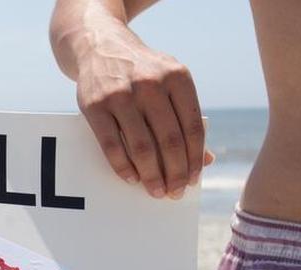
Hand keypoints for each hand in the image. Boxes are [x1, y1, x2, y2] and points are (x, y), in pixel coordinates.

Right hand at [75, 30, 211, 198]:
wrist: (100, 46)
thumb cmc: (142, 72)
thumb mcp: (170, 83)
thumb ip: (186, 117)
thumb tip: (206, 160)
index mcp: (177, 77)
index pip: (192, 128)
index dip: (194, 158)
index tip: (193, 180)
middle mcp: (151, 84)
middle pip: (169, 140)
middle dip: (175, 173)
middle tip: (175, 192)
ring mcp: (121, 95)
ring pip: (142, 146)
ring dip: (151, 175)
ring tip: (156, 191)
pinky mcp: (94, 106)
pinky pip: (111, 145)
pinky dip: (123, 166)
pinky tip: (132, 178)